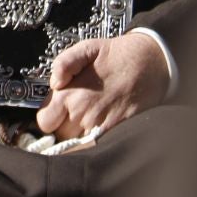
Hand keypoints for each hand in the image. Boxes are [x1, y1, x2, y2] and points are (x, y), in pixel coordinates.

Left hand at [34, 33, 168, 140]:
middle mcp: (83, 113)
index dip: (48, 117)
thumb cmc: (119, 56)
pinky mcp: (115, 133)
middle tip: (72, 112)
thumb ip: (63, 63)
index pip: (44, 122)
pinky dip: (91, 142)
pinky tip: (96, 128)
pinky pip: (94, 148)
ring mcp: (99, 126)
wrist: (151, 63)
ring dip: (77, 135)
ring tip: (87, 118)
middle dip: (62, 126)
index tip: (54, 112)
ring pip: (76, 144)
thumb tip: (54, 83)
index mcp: (70, 93)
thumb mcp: (87, 48)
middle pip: (59, 135)